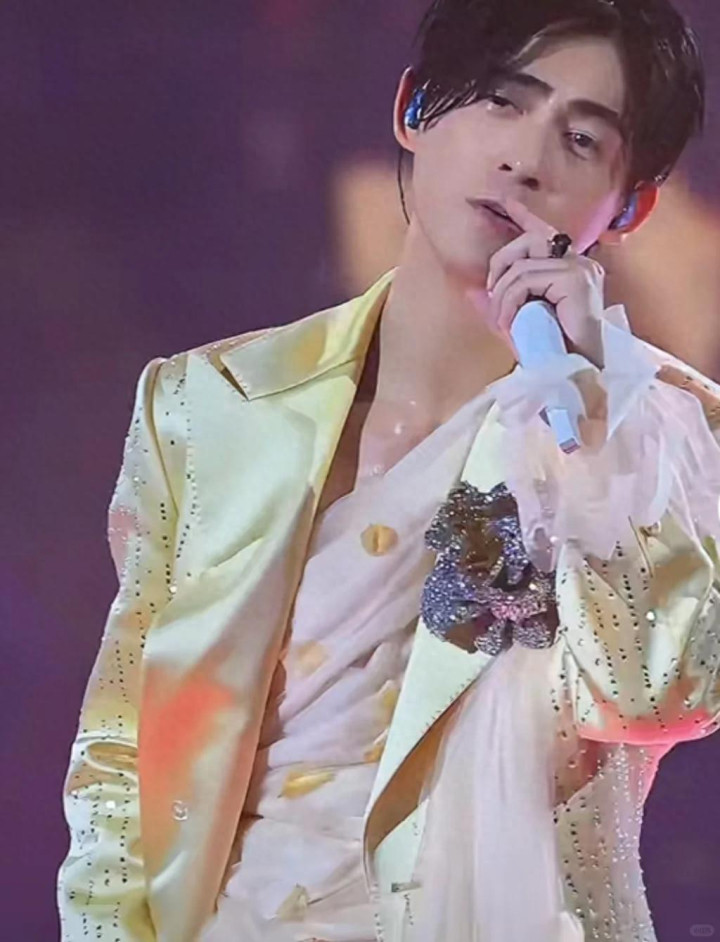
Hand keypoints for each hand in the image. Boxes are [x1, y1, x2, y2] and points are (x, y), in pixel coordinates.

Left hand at [479, 196, 606, 367]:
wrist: (575, 371)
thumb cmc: (552, 351)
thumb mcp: (518, 323)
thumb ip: (498, 305)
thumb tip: (470, 290)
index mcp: (572, 269)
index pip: (545, 233)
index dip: (524, 215)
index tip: (506, 200)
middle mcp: (581, 262)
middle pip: (529, 240)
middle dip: (500, 264)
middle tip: (492, 295)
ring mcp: (580, 268)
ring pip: (522, 265)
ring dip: (503, 295)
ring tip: (504, 321)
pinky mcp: (574, 278)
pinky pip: (526, 279)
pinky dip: (510, 302)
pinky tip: (511, 322)